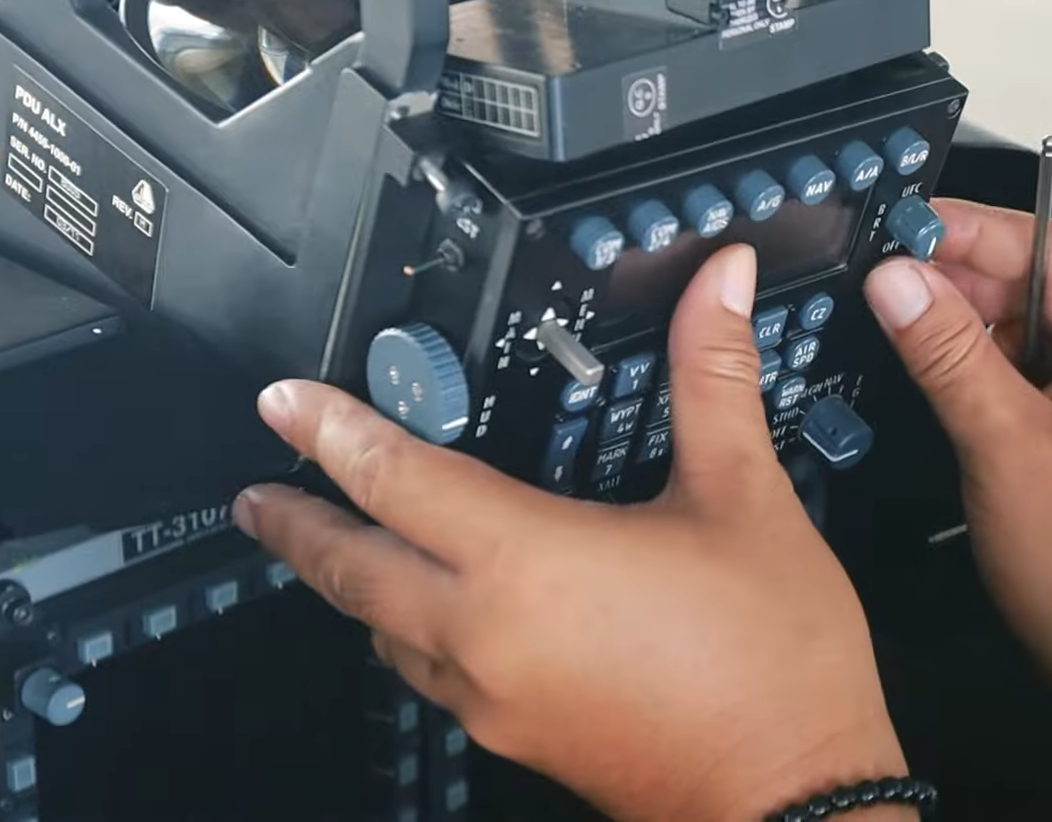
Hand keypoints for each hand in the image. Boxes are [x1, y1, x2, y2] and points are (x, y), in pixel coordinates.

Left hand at [234, 246, 912, 821]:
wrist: (794, 801)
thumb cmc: (773, 662)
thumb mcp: (746, 498)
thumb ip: (714, 380)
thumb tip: (722, 281)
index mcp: (530, 560)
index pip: (396, 478)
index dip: (331, 429)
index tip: (284, 401)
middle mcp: (487, 634)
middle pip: (353, 568)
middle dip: (296, 523)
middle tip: (257, 493)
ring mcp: (491, 697)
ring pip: (381, 629)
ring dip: (350, 581)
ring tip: (341, 546)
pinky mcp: (515, 739)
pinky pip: (427, 674)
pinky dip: (407, 632)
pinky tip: (437, 619)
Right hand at [861, 201, 1051, 821]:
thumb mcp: (1005, 449)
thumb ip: (948, 353)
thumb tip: (895, 275)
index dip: (969, 231)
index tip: (896, 224)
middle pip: (1048, 281)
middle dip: (966, 281)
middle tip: (882, 280)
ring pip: (1042, 326)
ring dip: (976, 327)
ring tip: (900, 326)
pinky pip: (1049, 369)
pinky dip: (996, 368)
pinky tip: (943, 375)